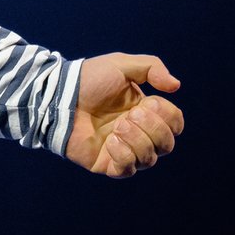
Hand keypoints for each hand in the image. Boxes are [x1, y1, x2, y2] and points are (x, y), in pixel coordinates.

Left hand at [65, 52, 183, 177]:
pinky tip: (110, 142)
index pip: (175, 123)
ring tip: (117, 126)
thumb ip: (152, 68)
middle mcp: (137, 133)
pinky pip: (128, 170)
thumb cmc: (88, 80)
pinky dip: (124, 155)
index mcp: (145, 112)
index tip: (148, 102)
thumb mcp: (121, 65)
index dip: (167, 116)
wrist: (58, 97)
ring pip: (150, 159)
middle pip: (167, 144)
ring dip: (137, 140)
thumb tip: (176, 86)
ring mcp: (122, 150)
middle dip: (153, 128)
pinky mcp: (106, 164)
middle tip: (130, 114)